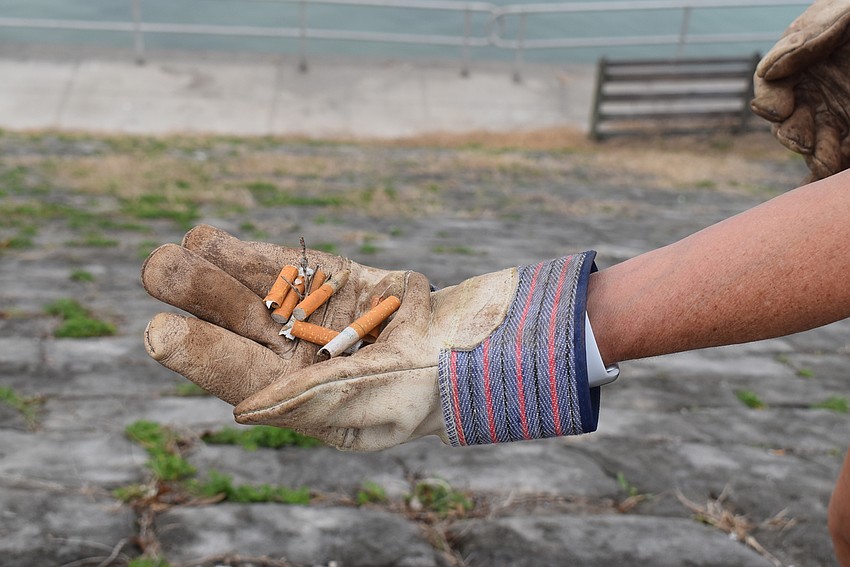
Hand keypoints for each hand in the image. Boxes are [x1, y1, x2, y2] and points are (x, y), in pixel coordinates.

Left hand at [143, 226, 600, 450]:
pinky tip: (207, 240)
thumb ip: (309, 403)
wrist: (471, 350)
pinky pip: (288, 267)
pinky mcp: (332, 283)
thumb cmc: (419, 391)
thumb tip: (241, 407)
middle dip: (198, 299)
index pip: (240, 376)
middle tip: (157, 270)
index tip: (157, 330)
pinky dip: (250, 255)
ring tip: (172, 253)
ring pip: (254, 292)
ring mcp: (311, 318)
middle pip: (237, 328)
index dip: (200, 353)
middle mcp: (295, 361)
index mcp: (296, 402)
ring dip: (214, 272)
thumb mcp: (367, 406)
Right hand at [750, 0, 849, 178]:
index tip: (780, 109)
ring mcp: (835, 116)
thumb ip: (807, 38)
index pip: (770, 86)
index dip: (770, 101)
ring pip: (814, 147)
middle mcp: (812, 93)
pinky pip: (838, 160)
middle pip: (788, 124)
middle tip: (804, 143)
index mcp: (799, 62)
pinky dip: (829, 174)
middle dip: (793, 136)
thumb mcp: (842, 15)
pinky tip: (827, 185)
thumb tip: (770, 71)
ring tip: (827, 166)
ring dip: (817, 159)